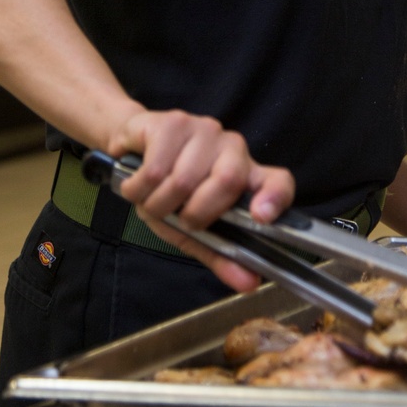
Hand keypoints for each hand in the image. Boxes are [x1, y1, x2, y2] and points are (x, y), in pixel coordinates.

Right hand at [112, 108, 294, 290]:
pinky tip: (136, 184)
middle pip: (227, 181)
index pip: (278, 182)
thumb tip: (249, 284)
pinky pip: (155, 168)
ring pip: (183, 180)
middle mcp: (233, 148)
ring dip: (158, 204)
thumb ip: (220, 255)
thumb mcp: (192, 229)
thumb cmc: (165, 191)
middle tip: (178, 217)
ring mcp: (205, 131)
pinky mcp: (174, 122)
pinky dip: (138, 188)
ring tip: (152, 200)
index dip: (275, 198)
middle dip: (195, 212)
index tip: (261, 217)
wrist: (128, 152)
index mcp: (246, 176)